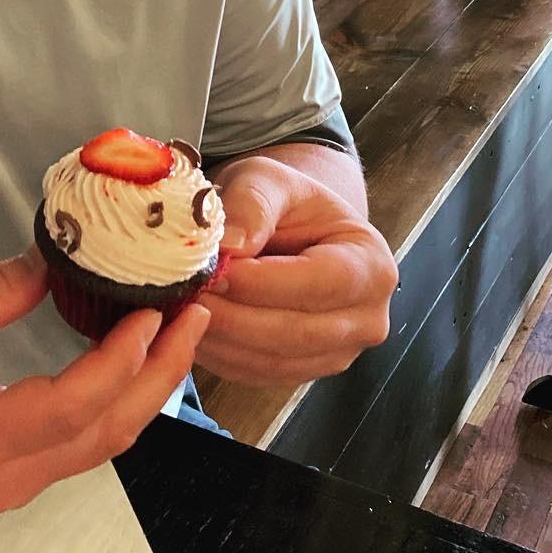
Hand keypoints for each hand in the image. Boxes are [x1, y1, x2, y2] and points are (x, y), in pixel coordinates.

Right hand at [0, 244, 209, 514]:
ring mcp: (12, 484)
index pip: (72, 407)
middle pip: (108, 432)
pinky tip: (133, 360)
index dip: (120, 360)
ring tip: (175, 332)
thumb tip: (55, 261)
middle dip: (161, 373)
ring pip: (104, 442)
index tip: (149, 313)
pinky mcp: (14, 475)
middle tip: (193, 317)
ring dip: (147, 386)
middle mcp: (4, 477)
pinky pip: (84, 442)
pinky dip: (118, 399)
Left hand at [198, 154, 396, 385]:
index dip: (263, 283)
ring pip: (273, 359)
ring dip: (221, 338)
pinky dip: (220, 354)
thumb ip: (253, 204)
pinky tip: (190, 325)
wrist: (291, 226)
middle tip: (185, 293)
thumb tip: (231, 246)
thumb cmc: (285, 200)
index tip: (214, 271)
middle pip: (297, 332)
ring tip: (180, 307)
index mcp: (371, 265)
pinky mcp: (301, 370)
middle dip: (234, 315)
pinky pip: (257, 373)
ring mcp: (337, 353)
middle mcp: (366, 319)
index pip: (321, 284)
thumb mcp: (269, 179)